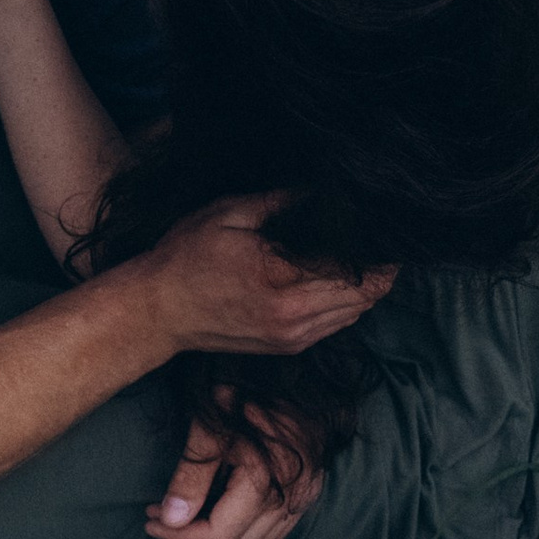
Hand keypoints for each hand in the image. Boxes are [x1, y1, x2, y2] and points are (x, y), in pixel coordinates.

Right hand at [144, 194, 393, 358]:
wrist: (157, 313)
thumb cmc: (186, 259)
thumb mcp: (229, 214)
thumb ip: (281, 201)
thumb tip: (321, 191)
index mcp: (284, 282)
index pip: (356, 271)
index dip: (378, 252)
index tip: (381, 228)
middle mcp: (296, 318)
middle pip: (366, 297)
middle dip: (379, 269)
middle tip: (377, 239)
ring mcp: (294, 338)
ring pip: (355, 314)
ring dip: (364, 288)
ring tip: (358, 256)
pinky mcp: (288, 347)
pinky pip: (335, 325)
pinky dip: (344, 303)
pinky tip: (334, 278)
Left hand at [146, 408, 325, 538]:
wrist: (301, 386)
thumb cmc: (249, 401)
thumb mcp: (211, 430)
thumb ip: (190, 478)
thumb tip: (169, 520)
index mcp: (265, 482)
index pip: (218, 535)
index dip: (180, 536)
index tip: (151, 522)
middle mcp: (288, 501)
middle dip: (192, 537)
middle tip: (162, 516)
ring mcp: (301, 503)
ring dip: (216, 538)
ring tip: (187, 514)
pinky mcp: (305, 500)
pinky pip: (270, 536)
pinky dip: (242, 532)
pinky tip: (220, 512)